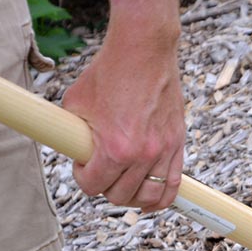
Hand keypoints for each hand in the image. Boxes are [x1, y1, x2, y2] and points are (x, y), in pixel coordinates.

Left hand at [62, 29, 184, 211]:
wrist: (144, 51)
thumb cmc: (109, 72)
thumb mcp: (77, 103)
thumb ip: (75, 134)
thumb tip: (73, 151)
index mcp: (115, 148)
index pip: (94, 186)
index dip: (82, 178)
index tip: (82, 166)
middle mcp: (142, 154)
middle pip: (121, 196)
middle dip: (106, 187)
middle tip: (100, 170)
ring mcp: (163, 150)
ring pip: (149, 196)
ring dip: (133, 197)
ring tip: (124, 185)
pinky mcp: (177, 144)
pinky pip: (173, 185)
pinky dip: (162, 197)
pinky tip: (151, 199)